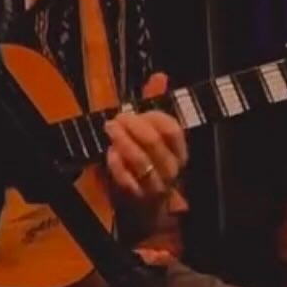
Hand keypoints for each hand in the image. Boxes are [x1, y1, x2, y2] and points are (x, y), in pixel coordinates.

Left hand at [103, 72, 185, 201]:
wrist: (142, 210)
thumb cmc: (147, 163)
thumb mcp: (152, 133)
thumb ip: (154, 104)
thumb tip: (160, 76)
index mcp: (178, 152)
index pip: (173, 130)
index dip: (154, 117)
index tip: (136, 111)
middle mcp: (171, 169)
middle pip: (155, 143)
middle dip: (134, 126)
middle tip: (117, 117)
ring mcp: (154, 185)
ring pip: (141, 161)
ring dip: (122, 141)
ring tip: (109, 128)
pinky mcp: (136, 198)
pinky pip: (126, 179)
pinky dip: (116, 165)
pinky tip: (109, 154)